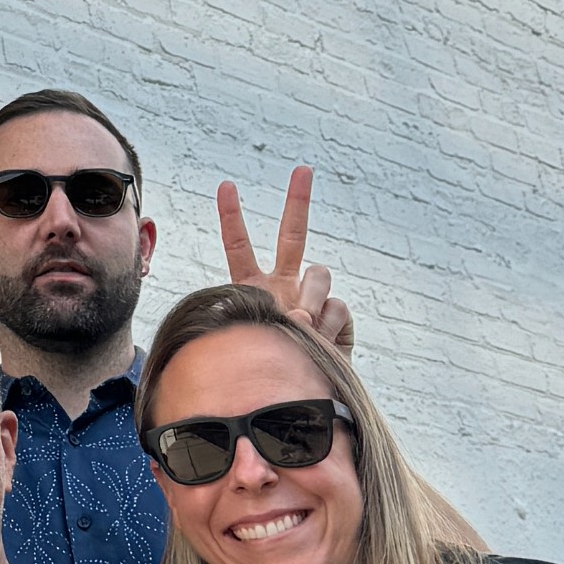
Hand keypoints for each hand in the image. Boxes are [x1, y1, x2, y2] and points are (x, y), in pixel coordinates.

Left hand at [214, 172, 353, 356]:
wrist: (301, 395)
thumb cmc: (266, 370)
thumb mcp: (250, 343)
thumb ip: (270, 320)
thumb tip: (302, 313)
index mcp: (253, 287)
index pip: (240, 246)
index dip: (232, 217)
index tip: (226, 185)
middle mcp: (284, 284)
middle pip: (293, 235)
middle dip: (298, 201)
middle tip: (303, 168)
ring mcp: (311, 296)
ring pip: (319, 272)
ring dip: (309, 298)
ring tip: (300, 329)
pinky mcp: (337, 314)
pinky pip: (335, 305)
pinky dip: (327, 325)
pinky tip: (321, 343)